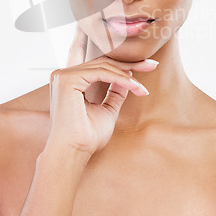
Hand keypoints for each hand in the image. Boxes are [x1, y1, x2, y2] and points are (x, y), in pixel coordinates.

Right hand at [46, 23, 157, 155]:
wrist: (74, 153)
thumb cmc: (87, 137)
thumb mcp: (107, 110)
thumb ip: (115, 92)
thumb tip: (129, 76)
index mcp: (70, 81)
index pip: (99, 66)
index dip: (123, 66)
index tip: (146, 67)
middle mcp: (63, 75)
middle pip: (102, 62)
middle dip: (130, 64)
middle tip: (152, 65)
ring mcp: (63, 76)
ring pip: (103, 66)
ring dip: (127, 75)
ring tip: (142, 88)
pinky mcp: (68, 79)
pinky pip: (101, 73)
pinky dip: (120, 79)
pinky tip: (134, 86)